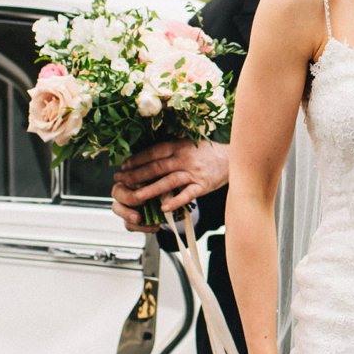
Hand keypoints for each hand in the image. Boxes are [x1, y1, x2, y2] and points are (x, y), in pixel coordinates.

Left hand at [109, 140, 229, 232]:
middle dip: (136, 175)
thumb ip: (170, 150)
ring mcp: (194, 173)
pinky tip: (164, 208)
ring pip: (168, 181)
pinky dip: (175, 201)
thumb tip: (147, 157)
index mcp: (179, 146)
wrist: (231, 158)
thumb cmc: (206, 152)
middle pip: (156, 167)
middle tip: (121, 181)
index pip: (153, 152)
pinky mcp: (202, 186)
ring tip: (136, 197)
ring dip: (150, 190)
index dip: (137, 159)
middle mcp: (184, 158)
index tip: (123, 166)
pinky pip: (187, 195)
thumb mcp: (187, 144)